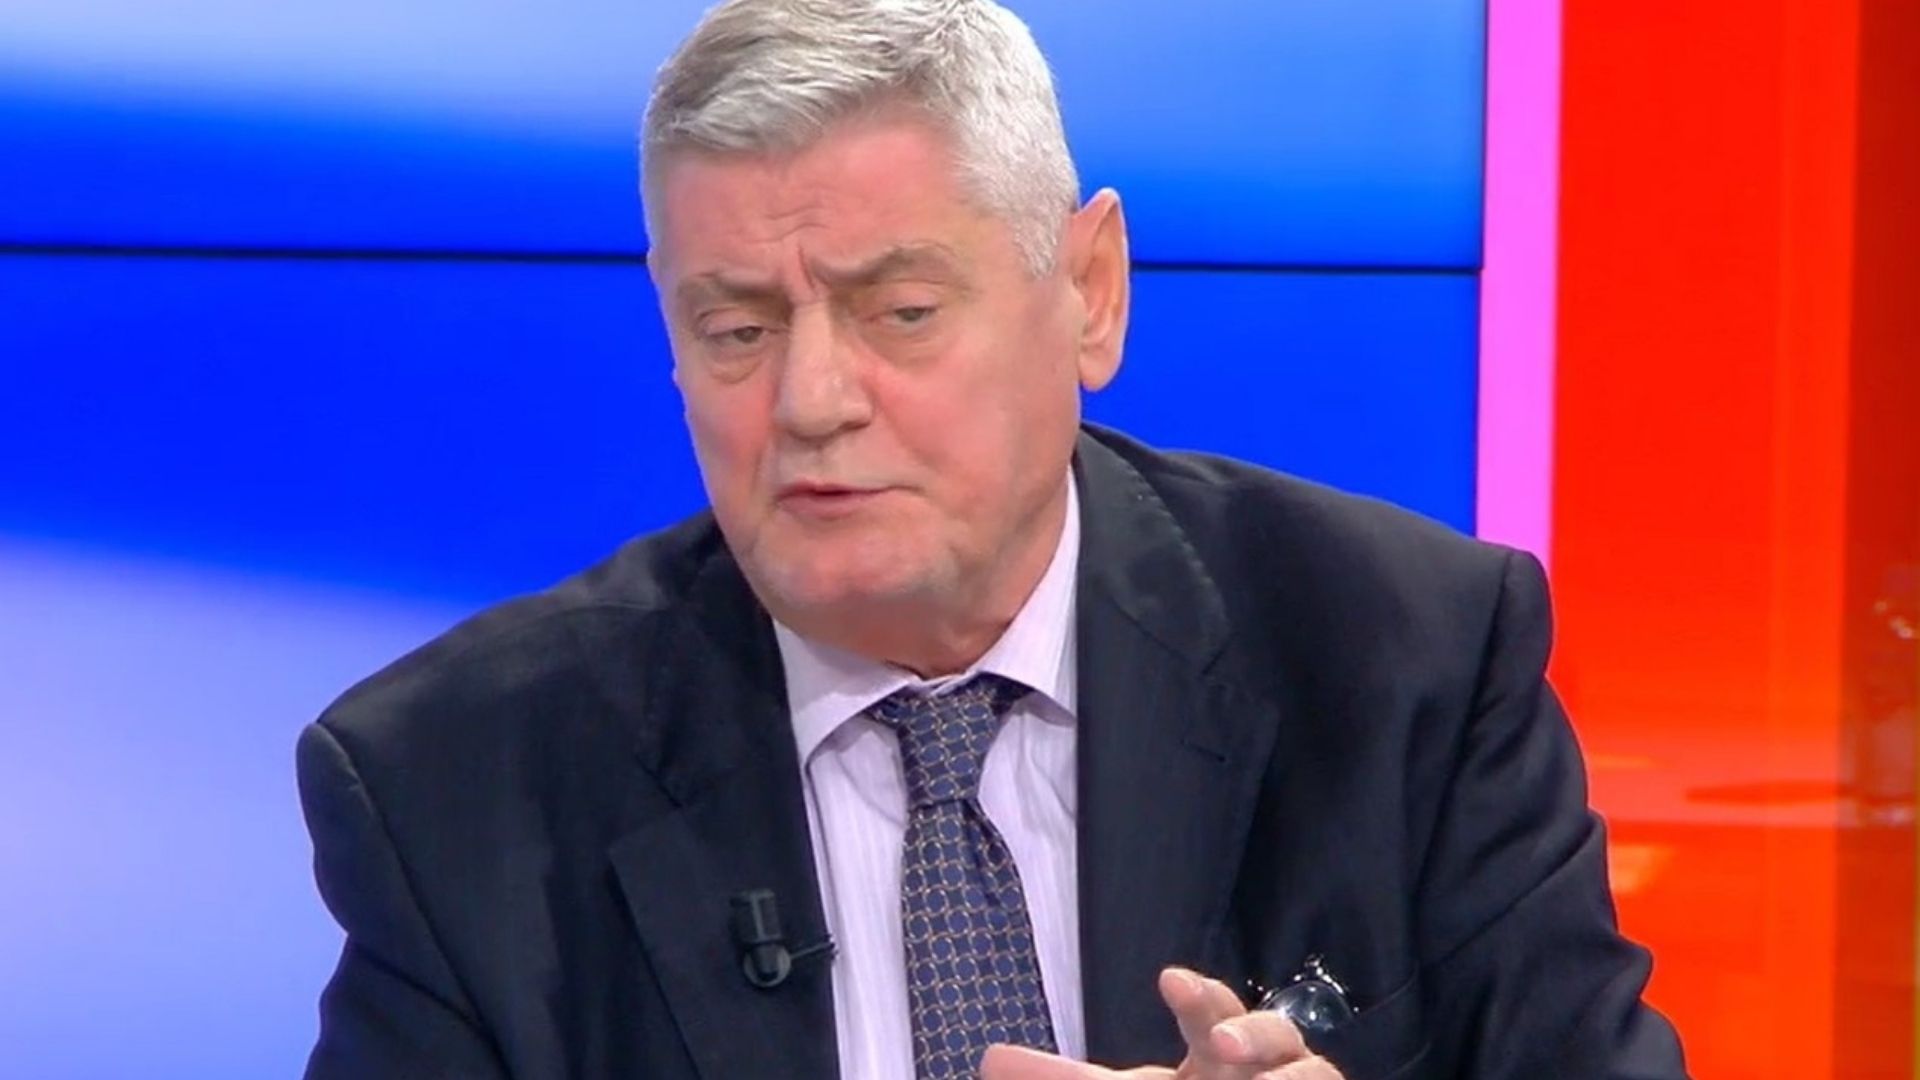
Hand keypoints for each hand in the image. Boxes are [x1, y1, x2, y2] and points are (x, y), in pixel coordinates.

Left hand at [979, 966, 1344, 1079]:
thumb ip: (1062, 1079)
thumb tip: (988, 1059)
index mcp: (1213, 1051)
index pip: (1207, 1012)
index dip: (1197, 997)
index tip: (1165, 980)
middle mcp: (1263, 1067)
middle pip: (1270, 1033)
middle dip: (1245, 1027)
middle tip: (1215, 1038)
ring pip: (1311, 1072)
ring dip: (1284, 1070)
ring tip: (1234, 1061)